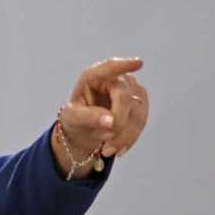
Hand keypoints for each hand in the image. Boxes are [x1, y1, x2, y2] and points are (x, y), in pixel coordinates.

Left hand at [52, 57, 149, 177]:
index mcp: (93, 77)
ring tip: (107, 150)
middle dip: (117, 124)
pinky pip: (141, 121)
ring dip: (124, 136)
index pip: (110, 67)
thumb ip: (88, 118)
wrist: (84, 132)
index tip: (139, 63)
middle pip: (125, 97)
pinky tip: (119, 149)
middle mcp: (114, 79)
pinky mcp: (140, 103)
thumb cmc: (75, 119)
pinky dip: (130, 138)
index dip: (125, 65)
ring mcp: (130, 89)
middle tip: (104, 145)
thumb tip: (110, 122)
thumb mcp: (73, 119)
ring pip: (137, 112)